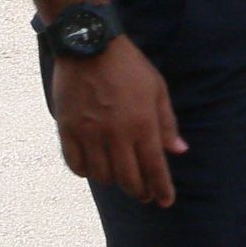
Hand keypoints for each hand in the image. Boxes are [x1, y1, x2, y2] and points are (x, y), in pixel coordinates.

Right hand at [50, 36, 186, 207]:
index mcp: (142, 124)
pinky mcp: (67, 129)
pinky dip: (86, 172)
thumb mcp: (157, 89)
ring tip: (119, 177)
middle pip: (128, 179)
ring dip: (113, 182)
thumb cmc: (128, 66)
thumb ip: (167, 123)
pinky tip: (93, 169)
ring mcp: (89, 133)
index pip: (154, 168)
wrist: (89, 44)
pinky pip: (75, 164)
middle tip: (144, 194)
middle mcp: (116, 134)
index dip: (161, 189)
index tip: (165, 201)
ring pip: (102, 176)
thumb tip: (178, 151)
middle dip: (140, 192)